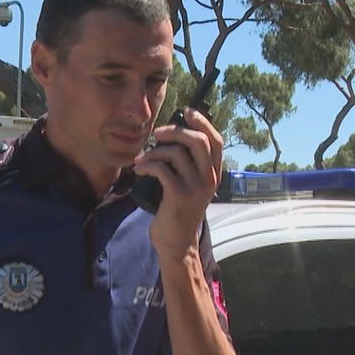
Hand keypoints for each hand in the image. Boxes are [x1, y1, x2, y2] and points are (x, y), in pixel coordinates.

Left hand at [133, 108, 222, 259]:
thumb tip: (171, 134)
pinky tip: (139, 170)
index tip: (186, 112)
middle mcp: (209, 179)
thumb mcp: (189, 185)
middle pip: (198, 141)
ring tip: (142, 160)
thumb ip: (187, 164)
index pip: (216, 141)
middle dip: (174, 131)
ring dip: (153, 152)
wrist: (176, 242)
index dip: (202, 122)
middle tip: (156, 134)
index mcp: (214, 174)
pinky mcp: (179, 195)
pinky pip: (162, 169)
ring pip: (176, 153)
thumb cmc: (177, 210)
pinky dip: (147, 165)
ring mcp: (196, 188)